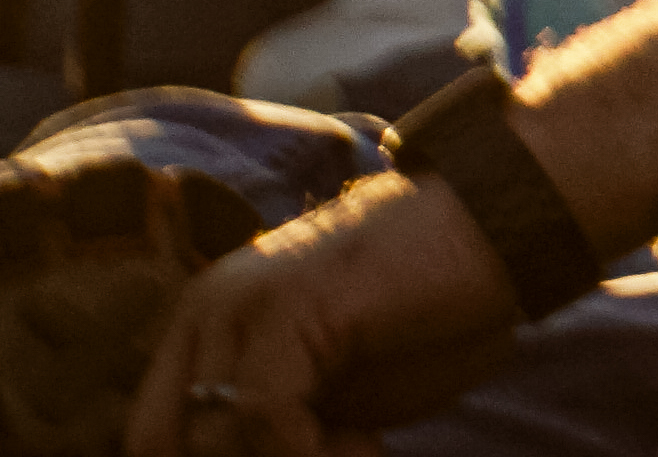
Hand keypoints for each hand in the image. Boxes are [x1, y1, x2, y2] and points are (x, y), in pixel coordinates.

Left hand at [131, 171, 518, 456]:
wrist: (502, 223)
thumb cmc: (430, 311)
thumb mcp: (336, 391)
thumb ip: (276, 426)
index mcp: (206, 323)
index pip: (155, 435)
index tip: (313, 456)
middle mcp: (204, 308)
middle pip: (159, 443)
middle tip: (331, 454)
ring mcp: (239, 302)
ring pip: (207, 441)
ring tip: (362, 448)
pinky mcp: (285, 306)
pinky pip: (260, 419)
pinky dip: (309, 454)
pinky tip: (368, 443)